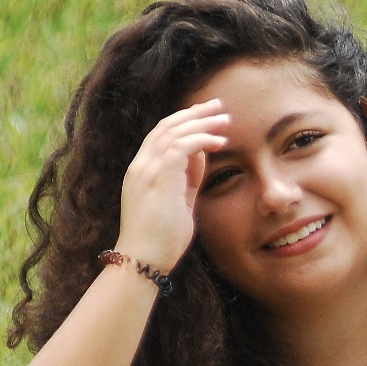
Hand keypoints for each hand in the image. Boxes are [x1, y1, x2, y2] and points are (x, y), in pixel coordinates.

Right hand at [114, 99, 229, 271]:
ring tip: (225, 121)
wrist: (144, 259)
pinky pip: (180, 147)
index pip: (161, 135)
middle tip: (219, 106)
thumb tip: (201, 156)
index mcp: (143, 171)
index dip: (185, 122)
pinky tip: (220, 141)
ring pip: (173, 132)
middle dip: (194, 113)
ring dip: (202, 123)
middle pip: (166, 126)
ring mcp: (146, 170)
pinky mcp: (158, 177)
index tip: (207, 116)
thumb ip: (188, 178)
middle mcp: (141, 166)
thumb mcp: (180, 202)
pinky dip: (201, 139)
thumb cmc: (161, 238)